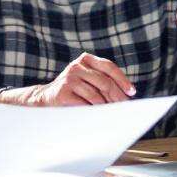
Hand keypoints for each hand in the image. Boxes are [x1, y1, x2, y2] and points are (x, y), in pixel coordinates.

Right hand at [0, 52, 135, 106]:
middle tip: (124, 108)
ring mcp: (69, 79)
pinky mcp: (63, 93)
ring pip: (96, 96)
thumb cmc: (71, 91)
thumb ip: (102, 81)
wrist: (44, 99)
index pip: (109, 67)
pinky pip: (85, 105)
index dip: (122, 80)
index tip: (132, 92)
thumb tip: (126, 95)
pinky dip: (94, 113)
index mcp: (84, 59)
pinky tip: (99, 117)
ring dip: (106, 108)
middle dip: (117, 97)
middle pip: (104, 82)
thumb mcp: (86, 80)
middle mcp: (76, 66)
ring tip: (112, 115)